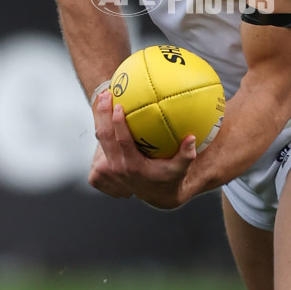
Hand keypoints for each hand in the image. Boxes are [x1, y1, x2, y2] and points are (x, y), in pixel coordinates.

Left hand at [88, 90, 196, 207]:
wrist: (156, 195)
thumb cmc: (168, 178)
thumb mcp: (179, 169)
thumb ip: (186, 155)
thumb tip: (191, 138)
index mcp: (133, 166)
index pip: (122, 141)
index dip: (118, 123)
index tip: (119, 105)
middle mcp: (118, 168)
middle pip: (104, 137)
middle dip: (103, 114)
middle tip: (107, 95)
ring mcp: (108, 170)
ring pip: (100, 140)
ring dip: (100, 118)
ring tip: (104, 99)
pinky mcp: (102, 171)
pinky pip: (99, 146)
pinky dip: (102, 129)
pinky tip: (106, 115)